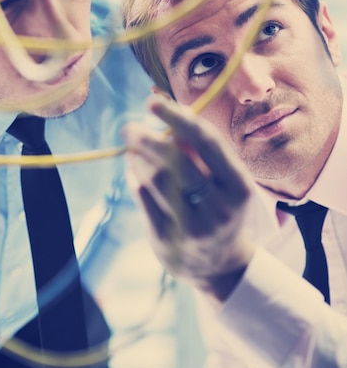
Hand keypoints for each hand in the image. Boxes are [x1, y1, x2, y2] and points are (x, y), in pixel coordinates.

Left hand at [123, 96, 254, 300]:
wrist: (220, 266)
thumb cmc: (219, 206)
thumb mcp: (223, 179)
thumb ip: (198, 146)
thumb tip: (163, 105)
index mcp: (238, 185)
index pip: (207, 142)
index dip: (178, 118)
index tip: (153, 102)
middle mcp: (220, 207)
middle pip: (175, 161)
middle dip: (146, 138)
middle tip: (129, 128)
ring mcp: (193, 227)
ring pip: (155, 179)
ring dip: (138, 158)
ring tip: (135, 151)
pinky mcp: (168, 240)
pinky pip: (143, 197)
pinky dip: (135, 177)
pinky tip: (135, 171)